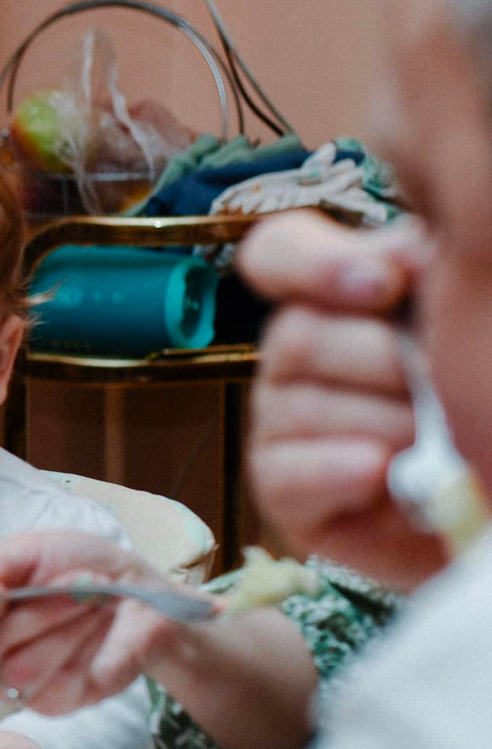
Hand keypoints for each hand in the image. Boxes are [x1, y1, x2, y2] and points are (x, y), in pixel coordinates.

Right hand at [0, 530, 185, 713]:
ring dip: (64, 625)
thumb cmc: (75, 566)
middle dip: (33, 612)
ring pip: (20, 670)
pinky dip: (86, 644)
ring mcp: (16, 684)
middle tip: (76, 578)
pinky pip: (58, 683)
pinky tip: (101, 622)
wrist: (137, 591)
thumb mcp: (29, 549)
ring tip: (96, 595)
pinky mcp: (55, 702)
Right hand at [237, 212, 442, 589]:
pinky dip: (336, 470)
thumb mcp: (458, 329)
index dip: (312, 263)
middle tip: (439, 384)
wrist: (482, 495)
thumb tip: (409, 257)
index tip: (383, 285)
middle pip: (296, 334)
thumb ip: (432, 282)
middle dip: (380, 362)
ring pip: (295, 405)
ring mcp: (279, 417)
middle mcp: (297, 350)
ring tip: (433, 443)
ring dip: (378, 424)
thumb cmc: (473, 401)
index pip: (277, 253)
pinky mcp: (277, 484)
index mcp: (337, 295)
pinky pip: (284, 471)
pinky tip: (380, 472)